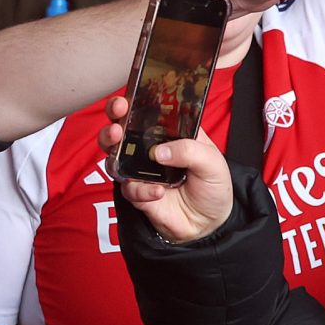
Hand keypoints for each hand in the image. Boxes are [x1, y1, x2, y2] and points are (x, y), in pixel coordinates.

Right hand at [96, 100, 236, 241]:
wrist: (208, 224)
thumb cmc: (213, 186)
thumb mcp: (213, 163)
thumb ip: (190, 151)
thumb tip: (159, 151)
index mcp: (170, 132)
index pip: (149, 110)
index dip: (136, 100)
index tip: (128, 99)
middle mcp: (150, 146)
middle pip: (123, 125)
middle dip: (114, 118)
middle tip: (117, 120)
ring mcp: (140, 169)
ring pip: (113, 153)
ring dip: (112, 146)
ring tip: (118, 142)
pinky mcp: (136, 192)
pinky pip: (128, 187)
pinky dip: (141, 189)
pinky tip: (158, 191)